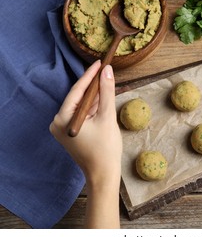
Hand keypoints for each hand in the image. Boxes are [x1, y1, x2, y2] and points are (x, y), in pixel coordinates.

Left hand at [50, 60, 121, 227]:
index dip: (90, 75)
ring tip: (107, 83)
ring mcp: (62, 129)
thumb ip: (106, 92)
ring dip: (93, 97)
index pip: (77, 90)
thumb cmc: (105, 148)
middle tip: (105, 71)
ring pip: (80, 106)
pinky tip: (102, 100)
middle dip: (93, 86)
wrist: (103, 174)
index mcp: (63, 118)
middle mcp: (58, 122)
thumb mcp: (107, 116)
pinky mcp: (70, 133)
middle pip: (78, 98)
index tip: (100, 62)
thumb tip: (107, 71)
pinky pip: (81, 115)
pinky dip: (92, 108)